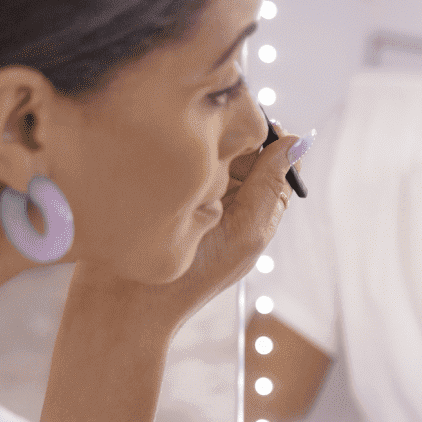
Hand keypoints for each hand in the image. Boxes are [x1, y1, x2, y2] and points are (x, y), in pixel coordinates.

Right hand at [75, 128, 306, 332]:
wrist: (124, 303)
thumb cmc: (191, 275)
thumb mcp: (244, 232)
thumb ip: (269, 189)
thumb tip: (298, 142)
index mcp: (254, 211)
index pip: (275, 162)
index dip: (269, 137)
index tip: (252, 118)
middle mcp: (225, 200)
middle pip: (242, 150)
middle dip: (232, 135)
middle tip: (213, 127)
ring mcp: (190, 194)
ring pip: (208, 150)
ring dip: (201, 142)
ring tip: (187, 140)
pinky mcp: (157, 189)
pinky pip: (174, 157)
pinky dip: (174, 150)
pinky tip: (162, 147)